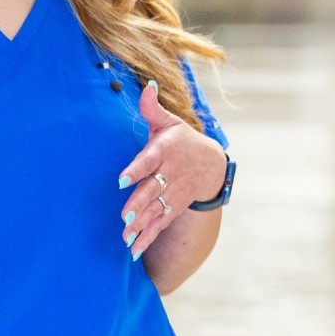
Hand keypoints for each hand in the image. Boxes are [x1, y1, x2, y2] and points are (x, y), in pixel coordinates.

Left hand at [117, 81, 226, 259]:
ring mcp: (173, 194)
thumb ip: (152, 108)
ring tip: (127, 238)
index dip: (136, 170)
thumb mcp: (170, 122)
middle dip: (140, 204)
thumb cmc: (182, 140)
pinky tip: (133, 249)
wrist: (212, 165)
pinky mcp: (174, 207)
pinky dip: (148, 237)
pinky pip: (160, 223)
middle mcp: (169, 175)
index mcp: (164, 151)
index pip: (149, 160)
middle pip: (153, 190)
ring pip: (156, 210)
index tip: (122, 179)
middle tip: (126, 217)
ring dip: (142, 225)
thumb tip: (146, 85)